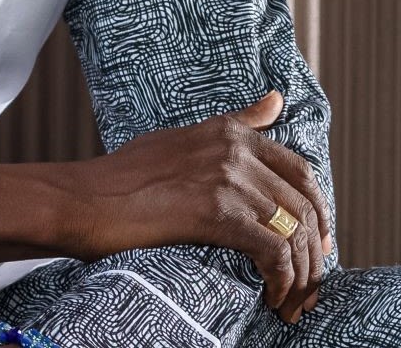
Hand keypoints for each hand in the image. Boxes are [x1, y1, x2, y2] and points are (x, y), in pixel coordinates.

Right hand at [0, 91, 332, 322]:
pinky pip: (272, 249)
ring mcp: (228, 178)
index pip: (299, 170)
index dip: (317, 209)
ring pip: (292, 229)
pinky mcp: (217, 212)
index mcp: (231, 132)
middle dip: (314, 248)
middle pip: (302, 204)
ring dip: (300, 273)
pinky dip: (282, 279)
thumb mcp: (183, 137)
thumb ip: (235, 124)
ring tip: (292, 301)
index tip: (318, 241)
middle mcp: (236, 150)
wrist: (81, 200)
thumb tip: (275, 100)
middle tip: (310, 282)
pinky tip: (274, 297)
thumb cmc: (121, 177)